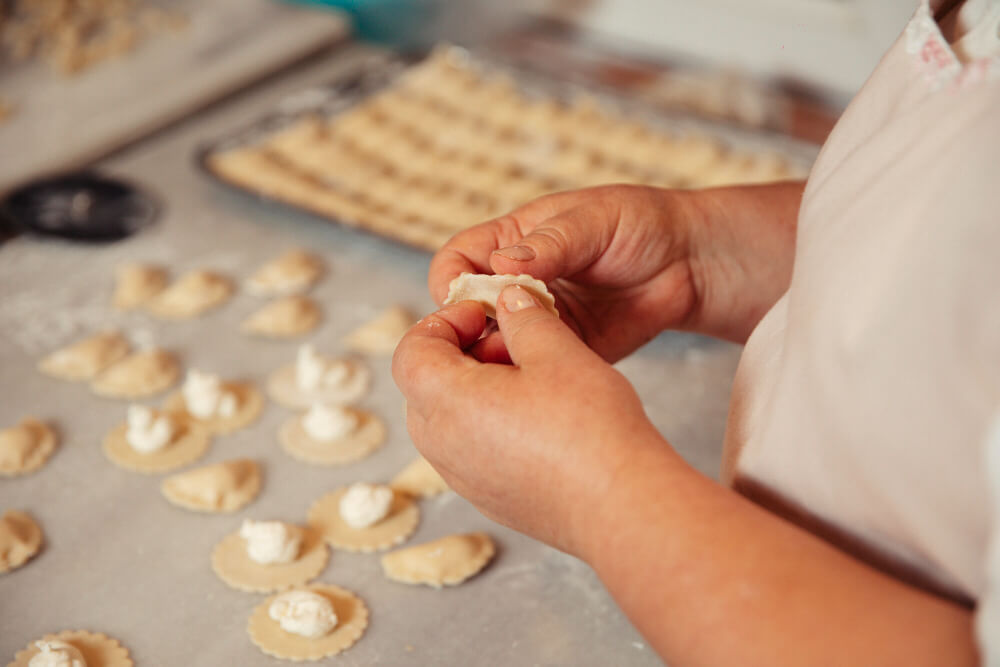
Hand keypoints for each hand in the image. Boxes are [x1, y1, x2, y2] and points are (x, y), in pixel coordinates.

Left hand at [392, 286, 666, 556]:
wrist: (621, 505)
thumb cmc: (590, 428)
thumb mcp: (557, 351)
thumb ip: (523, 317)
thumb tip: (508, 299)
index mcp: (447, 402)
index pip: (411, 351)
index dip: (444, 321)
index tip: (485, 315)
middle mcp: (441, 446)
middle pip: (423, 384)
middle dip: (459, 353)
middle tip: (509, 344)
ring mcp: (462, 478)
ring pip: (446, 418)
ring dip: (474, 389)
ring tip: (529, 380)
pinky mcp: (487, 498)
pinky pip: (469, 450)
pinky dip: (488, 424)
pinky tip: (538, 419)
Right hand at [429, 185, 699, 362]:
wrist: (691, 262)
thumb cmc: (639, 223)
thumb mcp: (593, 221)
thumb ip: (550, 244)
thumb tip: (501, 264)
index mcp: (511, 241)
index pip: (458, 261)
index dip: (452, 280)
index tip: (464, 299)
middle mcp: (515, 284)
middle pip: (468, 312)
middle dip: (469, 328)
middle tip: (489, 338)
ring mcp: (537, 321)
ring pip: (495, 346)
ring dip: (497, 358)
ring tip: (515, 362)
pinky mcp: (563, 352)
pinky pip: (535, 369)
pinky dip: (531, 376)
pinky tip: (543, 377)